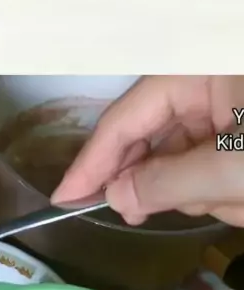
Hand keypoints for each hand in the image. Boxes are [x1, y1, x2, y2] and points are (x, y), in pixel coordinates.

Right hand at [52, 76, 243, 225]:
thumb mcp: (231, 167)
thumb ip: (169, 183)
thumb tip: (114, 196)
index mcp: (195, 74)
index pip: (123, 120)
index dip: (91, 163)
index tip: (63, 198)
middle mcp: (201, 87)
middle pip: (146, 138)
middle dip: (148, 180)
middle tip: (131, 215)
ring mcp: (222, 110)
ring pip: (176, 159)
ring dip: (196, 191)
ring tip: (229, 200)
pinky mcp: (234, 134)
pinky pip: (203, 166)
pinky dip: (215, 190)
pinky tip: (235, 199)